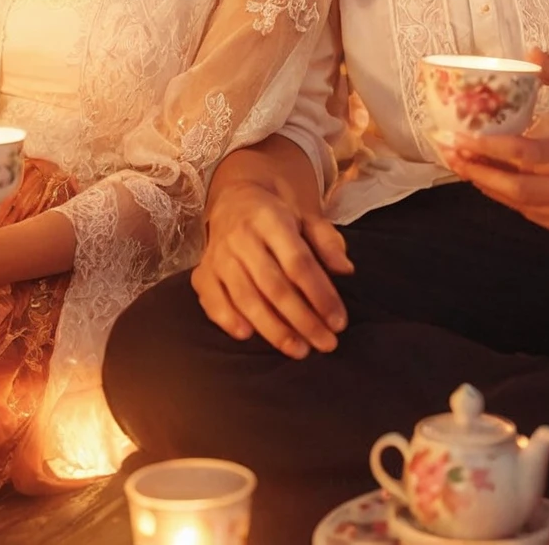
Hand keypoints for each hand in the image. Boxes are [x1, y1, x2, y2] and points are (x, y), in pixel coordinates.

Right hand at [191, 181, 353, 358]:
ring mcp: (218, 255)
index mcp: (270, 218)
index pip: (298, 262)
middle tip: (326, 344)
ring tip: (300, 350)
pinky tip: (248, 336)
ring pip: (246, 298)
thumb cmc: (277, 215)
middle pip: (274, 286)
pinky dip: (227, 319)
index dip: (320, 294)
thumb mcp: (305, 217)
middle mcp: (241, 236)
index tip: (339, 322)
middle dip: (303, 320)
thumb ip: (327, 242)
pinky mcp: (201, 272)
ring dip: (274, 329)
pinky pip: (211, 300)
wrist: (236, 198)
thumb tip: (346, 270)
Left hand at [441, 51, 548, 241]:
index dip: (490, 148)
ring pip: (524, 206)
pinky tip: (493, 182)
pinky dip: (510, 201)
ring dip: (488, 187)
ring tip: (463, 166)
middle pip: (519, 188)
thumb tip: (528, 54)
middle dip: (478, 172)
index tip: (459, 138)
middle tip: (449, 154)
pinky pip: (536, 217)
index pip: (529, 154)